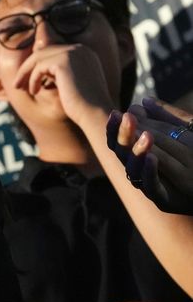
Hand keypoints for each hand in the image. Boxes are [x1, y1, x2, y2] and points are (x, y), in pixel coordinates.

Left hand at [13, 43, 113, 123]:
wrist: (96, 115)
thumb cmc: (83, 106)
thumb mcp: (69, 84)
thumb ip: (57, 73)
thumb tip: (38, 67)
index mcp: (84, 53)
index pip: (52, 52)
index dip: (36, 66)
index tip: (26, 81)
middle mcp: (80, 49)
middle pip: (43, 52)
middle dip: (27, 68)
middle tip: (17, 84)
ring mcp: (72, 53)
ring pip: (38, 57)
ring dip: (25, 73)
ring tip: (20, 88)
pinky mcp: (64, 61)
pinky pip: (39, 67)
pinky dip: (32, 79)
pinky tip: (33, 92)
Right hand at [106, 99, 192, 214]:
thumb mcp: (185, 132)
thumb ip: (166, 118)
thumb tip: (142, 102)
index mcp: (138, 154)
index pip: (118, 140)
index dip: (115, 128)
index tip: (116, 113)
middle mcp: (138, 169)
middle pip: (121, 152)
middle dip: (124, 134)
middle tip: (128, 118)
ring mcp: (148, 184)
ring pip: (133, 169)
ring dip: (137, 151)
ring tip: (146, 135)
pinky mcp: (162, 199)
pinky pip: (150, 186)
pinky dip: (149, 172)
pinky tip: (152, 158)